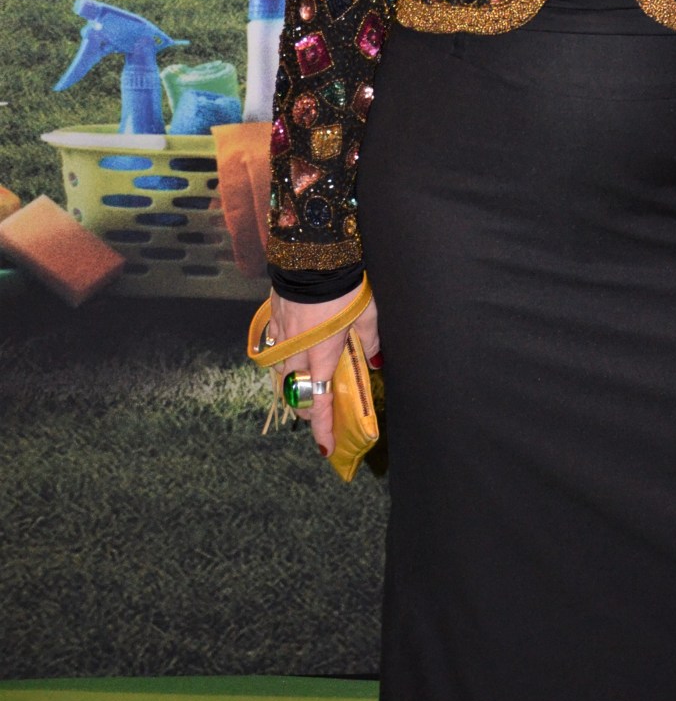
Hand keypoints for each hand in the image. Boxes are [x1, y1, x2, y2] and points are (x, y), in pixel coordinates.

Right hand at [269, 289, 380, 457]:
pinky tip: (294, 349)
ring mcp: (282, 333)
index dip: (322, 429)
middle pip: (295, 392)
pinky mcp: (274, 316)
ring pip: (283, 370)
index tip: (326, 449)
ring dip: (293, 383)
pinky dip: (285, 355)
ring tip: (306, 383)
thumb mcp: (368, 313)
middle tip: (320, 415)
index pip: (318, 402)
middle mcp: (298, 349)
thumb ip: (369, 341)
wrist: (314, 252)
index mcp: (322, 353)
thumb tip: (375, 362)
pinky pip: (276, 346)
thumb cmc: (346, 284)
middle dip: (306, 409)